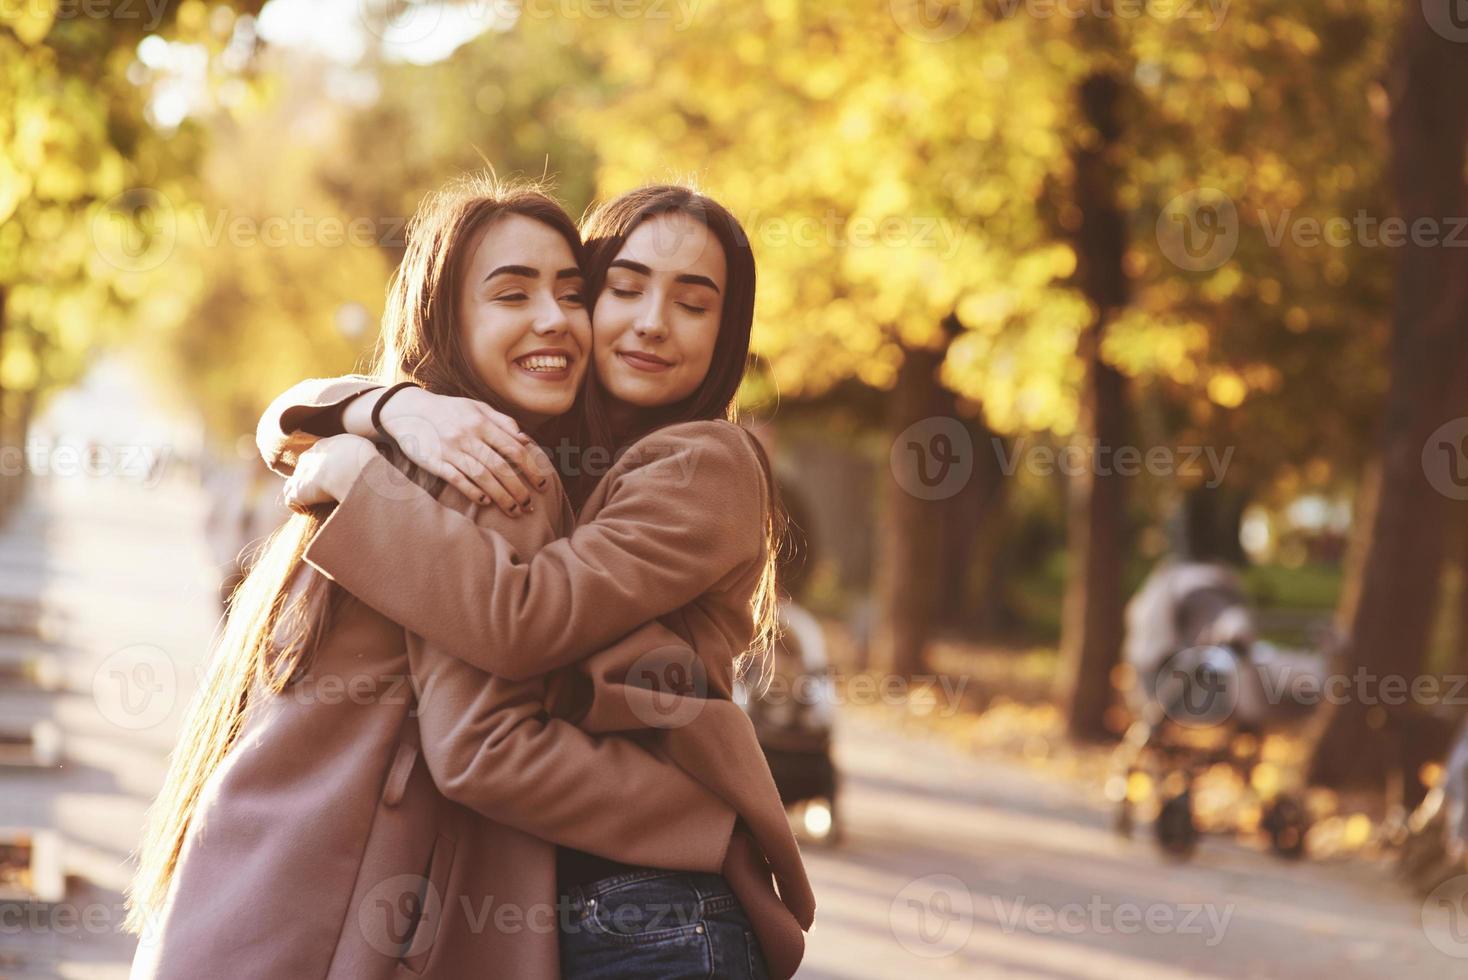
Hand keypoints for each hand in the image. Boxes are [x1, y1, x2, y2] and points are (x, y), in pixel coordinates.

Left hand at [283, 434, 376, 511]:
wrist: (349, 468)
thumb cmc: (361, 458)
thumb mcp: (362, 447)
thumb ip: (358, 452)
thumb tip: (366, 458)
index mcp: (324, 446)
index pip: (319, 456)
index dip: (326, 467)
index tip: (335, 477)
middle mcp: (308, 458)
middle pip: (304, 468)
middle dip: (312, 479)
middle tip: (326, 491)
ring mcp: (300, 474)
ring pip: (293, 484)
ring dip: (302, 493)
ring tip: (316, 504)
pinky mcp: (296, 492)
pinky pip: (291, 501)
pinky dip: (299, 507)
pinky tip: (310, 512)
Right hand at [379, 387, 553, 513]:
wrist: (407, 409)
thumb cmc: (448, 409)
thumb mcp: (476, 407)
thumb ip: (502, 421)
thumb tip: (526, 440)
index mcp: (481, 422)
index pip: (514, 449)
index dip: (531, 468)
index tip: (542, 484)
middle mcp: (468, 436)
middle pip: (500, 467)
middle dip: (519, 489)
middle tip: (530, 506)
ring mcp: (451, 450)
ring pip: (482, 477)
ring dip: (501, 497)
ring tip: (514, 511)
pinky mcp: (434, 462)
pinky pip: (457, 479)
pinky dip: (473, 492)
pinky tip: (485, 502)